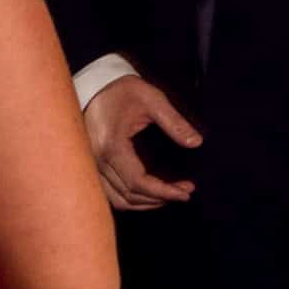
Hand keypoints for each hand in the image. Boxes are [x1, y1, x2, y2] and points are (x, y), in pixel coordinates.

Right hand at [85, 75, 201, 210]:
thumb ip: (174, 122)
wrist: (96, 85)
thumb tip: (196, 143)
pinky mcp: (92, 166)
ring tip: (170, 195)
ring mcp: (92, 165)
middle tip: (185, 192)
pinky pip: (110, 193)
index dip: (164, 192)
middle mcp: (98, 160)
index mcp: (112, 146)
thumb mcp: (152, 99)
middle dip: (160, 198)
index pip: (138, 182)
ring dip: (145, 203)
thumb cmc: (124, 90)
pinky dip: (130, 199)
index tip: (186, 191)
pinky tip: (149, 194)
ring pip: (118, 199)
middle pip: (129, 195)